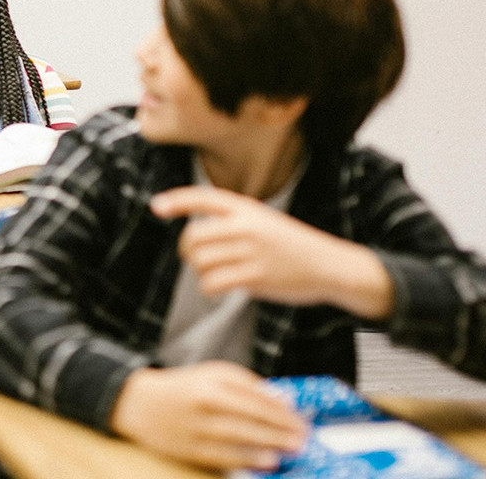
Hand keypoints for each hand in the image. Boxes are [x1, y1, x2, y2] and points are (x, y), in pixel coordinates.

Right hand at [111, 362, 306, 470]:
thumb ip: (247, 384)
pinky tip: (266, 461)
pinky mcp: (188, 449)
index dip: (281, 408)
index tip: (301, 417)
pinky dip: (246, 459)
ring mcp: (195, 427)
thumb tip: (281, 399)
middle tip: (302, 437)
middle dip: (280, 428)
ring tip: (290, 450)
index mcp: (212, 381)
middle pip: (249, 416)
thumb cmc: (184, 387)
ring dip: (268, 444)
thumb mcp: (213, 374)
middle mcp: (203, 402)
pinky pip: (222, 456)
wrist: (139, 404)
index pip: (254, 394)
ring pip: (238, 437)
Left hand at [152, 186, 392, 319]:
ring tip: (214, 275)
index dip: (177, 200)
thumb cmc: (293, 246)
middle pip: (193, 236)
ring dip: (200, 272)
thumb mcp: (265, 221)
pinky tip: (218, 288)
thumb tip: (194, 238)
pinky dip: (209, 288)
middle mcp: (247, 226)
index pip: (205, 198)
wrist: (329, 265)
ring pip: (200, 261)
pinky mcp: (255, 276)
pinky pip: (212, 283)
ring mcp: (251, 251)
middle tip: (195, 259)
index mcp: (248, 209)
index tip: (156, 206)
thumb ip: (235, 223)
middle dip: (187, 251)